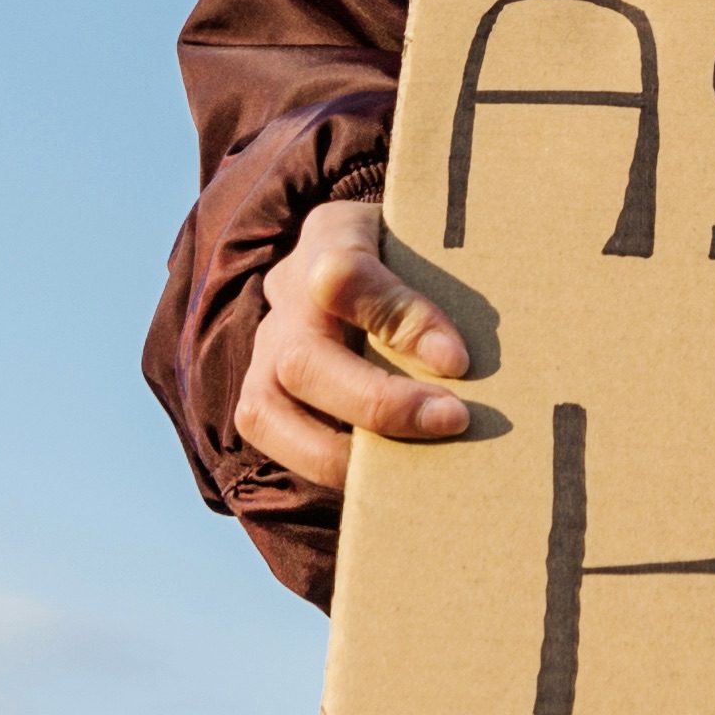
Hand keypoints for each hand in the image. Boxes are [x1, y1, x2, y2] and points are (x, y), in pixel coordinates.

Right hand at [236, 200, 473, 491]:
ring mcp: (264, 346)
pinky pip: (273, 440)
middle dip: (380, 404)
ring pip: (267, 409)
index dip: (399, 320)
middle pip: (304, 358)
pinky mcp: (258, 395)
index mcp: (332, 235)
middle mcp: (286, 291)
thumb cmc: (413, 256)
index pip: (344, 275)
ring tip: (410, 469)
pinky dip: (328, 467)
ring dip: (343, 452)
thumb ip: (440, 288)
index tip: (456, 360)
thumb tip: (453, 364)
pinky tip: (384, 479)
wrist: (360, 258)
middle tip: (452, 421)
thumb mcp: (431, 248)